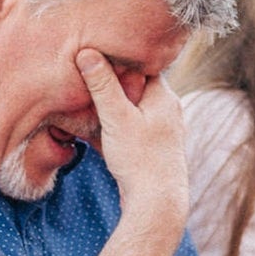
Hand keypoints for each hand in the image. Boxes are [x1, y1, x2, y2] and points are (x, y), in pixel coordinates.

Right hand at [77, 48, 187, 225]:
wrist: (157, 203)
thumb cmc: (139, 159)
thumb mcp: (116, 117)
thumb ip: (102, 85)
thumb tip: (87, 52)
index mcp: (164, 96)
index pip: (142, 66)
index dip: (117, 62)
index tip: (95, 60)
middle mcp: (169, 111)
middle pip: (136, 89)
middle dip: (111, 89)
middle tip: (85, 87)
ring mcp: (164, 131)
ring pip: (133, 112)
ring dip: (111, 113)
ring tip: (87, 113)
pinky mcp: (156, 150)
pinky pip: (133, 132)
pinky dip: (116, 131)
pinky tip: (96, 137)